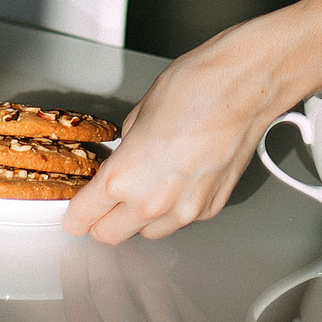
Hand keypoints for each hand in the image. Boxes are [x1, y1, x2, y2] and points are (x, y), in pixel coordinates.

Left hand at [65, 20, 298, 243]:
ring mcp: (187, 210)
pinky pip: (181, 220)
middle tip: (104, 200)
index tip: (75, 211)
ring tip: (147, 185)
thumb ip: (126, 146)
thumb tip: (124, 157)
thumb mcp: (140, 111)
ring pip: (148, 233)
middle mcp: (154, 202)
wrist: (246, 86)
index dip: (75, 214)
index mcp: (125, 177)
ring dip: (139, 218)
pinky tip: (179, 179)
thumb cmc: (196, 86)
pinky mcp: (212, 207)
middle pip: (111, 236)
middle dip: (103, 220)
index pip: (85, 216)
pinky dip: (174, 208)